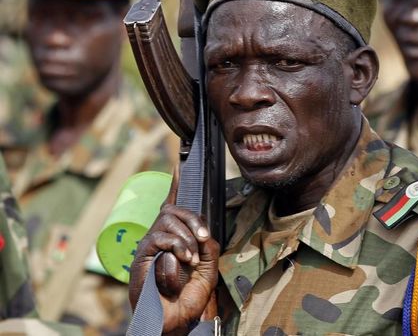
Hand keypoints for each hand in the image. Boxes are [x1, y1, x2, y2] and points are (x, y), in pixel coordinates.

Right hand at [129, 167, 219, 333]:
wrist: (176, 318)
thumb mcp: (208, 265)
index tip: (180, 164)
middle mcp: (161, 235)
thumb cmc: (189, 294)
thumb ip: (207, 243)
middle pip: (176, 208)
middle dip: (193, 219)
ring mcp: (150, 243)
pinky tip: (183, 260)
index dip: (176, 183)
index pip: (174, 204)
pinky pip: (161, 236)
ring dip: (186, 238)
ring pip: (169, 218)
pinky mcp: (143, 253)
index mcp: (177, 235)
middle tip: (203, 238)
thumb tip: (202, 229)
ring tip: (191, 259)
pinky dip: (178, 246)